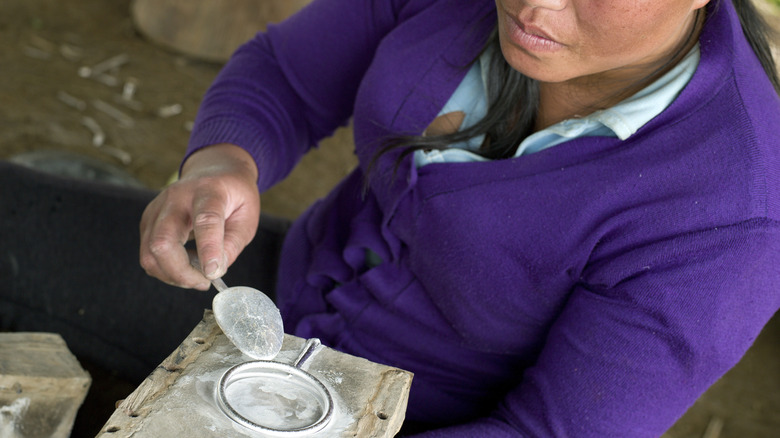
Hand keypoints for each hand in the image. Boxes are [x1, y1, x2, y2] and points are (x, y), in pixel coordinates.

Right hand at [139, 143, 260, 289]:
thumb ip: (233, 243)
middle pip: (163, 241)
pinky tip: (186, 265)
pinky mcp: (147, 221)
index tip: (213, 273)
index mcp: (208, 191)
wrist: (213, 171)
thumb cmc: (233, 195)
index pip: (205, 221)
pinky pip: (148, 254)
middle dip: (181, 272)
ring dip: (173, 275)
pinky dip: (166, 268)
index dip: (208, 249)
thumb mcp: (247, 216)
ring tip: (197, 275)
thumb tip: (215, 270)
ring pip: (150, 253)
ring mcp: (156, 208)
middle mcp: (176, 198)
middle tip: (204, 281)